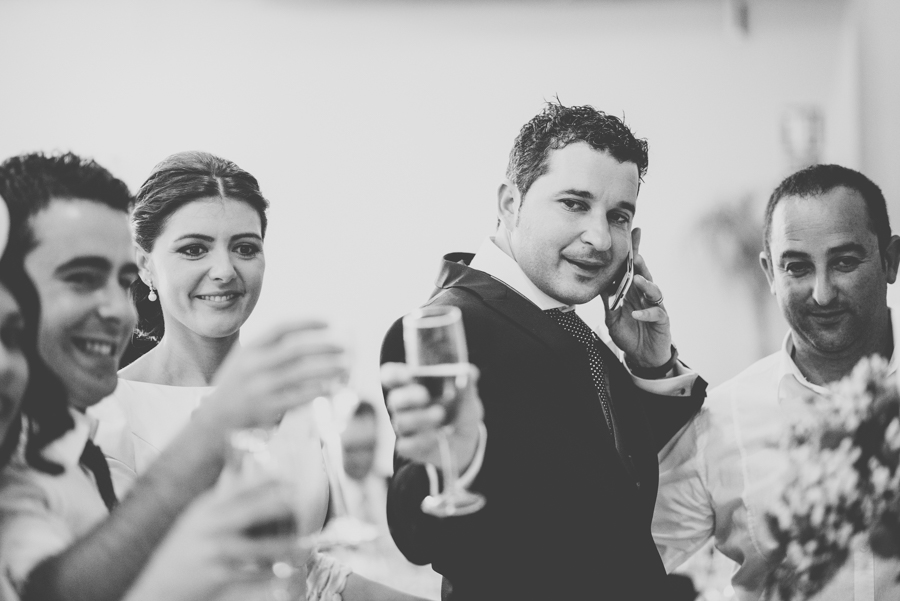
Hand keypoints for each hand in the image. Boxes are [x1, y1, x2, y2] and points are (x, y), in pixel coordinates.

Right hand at [124, 477, 299, 600]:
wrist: (156, 586)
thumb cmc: (182, 550)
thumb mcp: (194, 520)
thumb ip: (218, 502)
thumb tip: (242, 473)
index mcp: (204, 509)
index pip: (235, 488)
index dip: (262, 480)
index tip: (285, 476)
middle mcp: (207, 527)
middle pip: (247, 512)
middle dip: (275, 505)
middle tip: (297, 502)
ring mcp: (210, 552)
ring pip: (254, 547)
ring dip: (281, 546)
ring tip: (304, 544)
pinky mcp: (214, 576)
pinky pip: (248, 575)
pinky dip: (268, 575)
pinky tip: (284, 572)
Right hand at [196, 320, 345, 431]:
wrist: (215, 418)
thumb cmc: (239, 384)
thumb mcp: (246, 358)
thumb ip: (272, 347)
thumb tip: (312, 335)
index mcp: (250, 348)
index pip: (281, 327)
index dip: (307, 322)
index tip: (329, 321)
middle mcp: (253, 365)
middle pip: (296, 348)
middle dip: (324, 344)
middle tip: (345, 344)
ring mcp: (260, 388)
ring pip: (301, 372)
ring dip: (328, 367)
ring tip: (346, 364)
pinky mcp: (267, 409)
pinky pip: (299, 396)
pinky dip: (318, 390)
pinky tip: (333, 386)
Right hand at [381, 362, 482, 473]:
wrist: (465, 440)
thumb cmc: (459, 410)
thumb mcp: (467, 397)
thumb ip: (467, 384)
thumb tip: (470, 372)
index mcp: (412, 385)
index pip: (391, 376)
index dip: (394, 375)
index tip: (407, 375)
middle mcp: (404, 406)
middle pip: (394, 399)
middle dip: (408, 397)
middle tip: (424, 396)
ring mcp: (405, 427)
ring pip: (401, 422)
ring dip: (420, 419)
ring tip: (439, 415)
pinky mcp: (408, 447)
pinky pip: (406, 445)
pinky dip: (422, 440)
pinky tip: (437, 437)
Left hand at [604, 228, 672, 367]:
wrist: (641, 355)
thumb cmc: (629, 331)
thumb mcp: (612, 314)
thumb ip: (608, 298)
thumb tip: (597, 280)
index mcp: (633, 290)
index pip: (633, 267)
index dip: (634, 250)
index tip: (633, 232)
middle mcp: (645, 295)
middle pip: (645, 274)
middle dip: (640, 263)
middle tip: (634, 254)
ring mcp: (655, 306)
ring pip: (653, 291)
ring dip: (645, 284)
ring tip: (637, 280)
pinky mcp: (661, 321)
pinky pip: (656, 314)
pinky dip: (646, 313)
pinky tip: (637, 314)